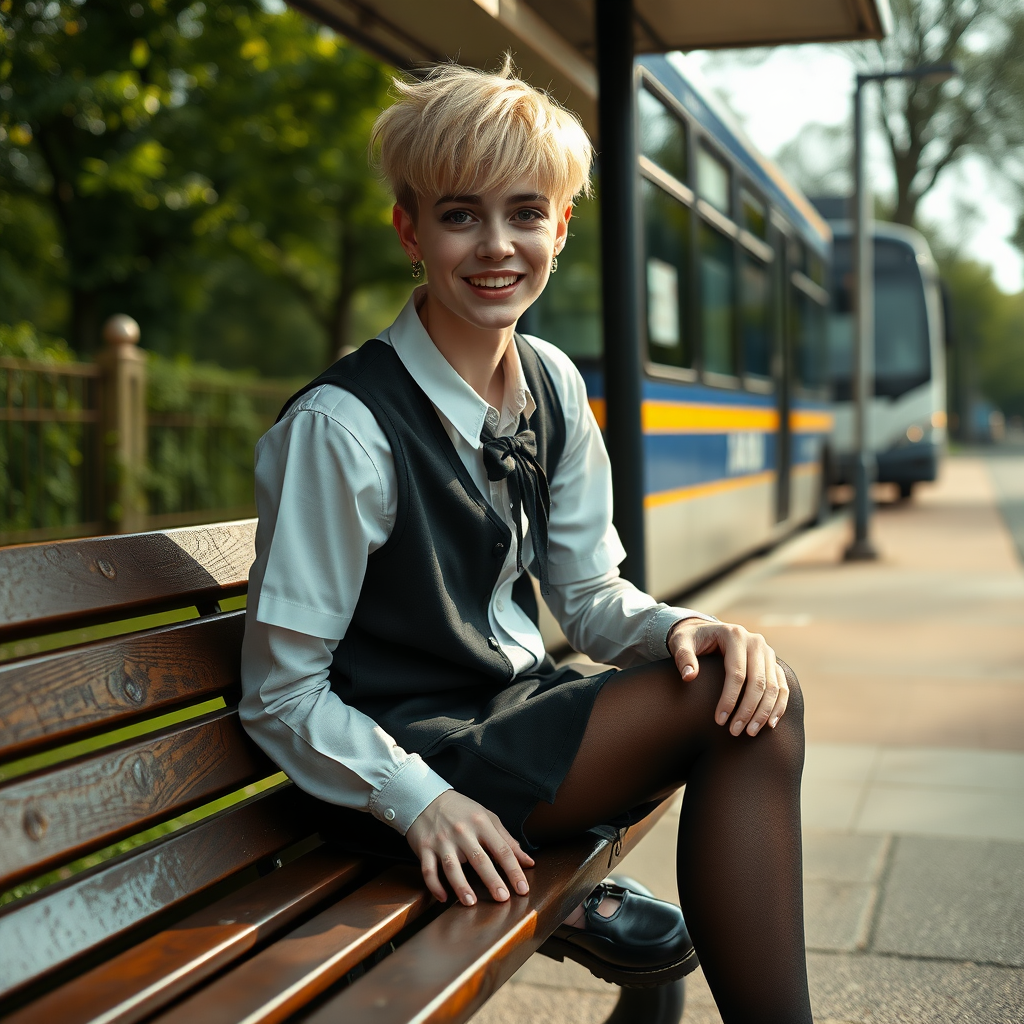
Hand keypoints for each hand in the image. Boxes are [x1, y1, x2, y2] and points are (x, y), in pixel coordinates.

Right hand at [405, 790, 534, 905]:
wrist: (426, 798)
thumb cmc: (462, 811)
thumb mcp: (487, 818)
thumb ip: (507, 841)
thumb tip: (529, 862)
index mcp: (481, 823)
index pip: (502, 849)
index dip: (513, 870)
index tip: (522, 889)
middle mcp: (462, 832)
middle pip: (479, 859)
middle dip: (492, 880)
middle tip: (503, 898)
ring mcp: (442, 841)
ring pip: (452, 866)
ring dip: (461, 886)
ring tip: (471, 903)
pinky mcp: (425, 848)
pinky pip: (428, 870)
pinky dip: (435, 885)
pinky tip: (443, 898)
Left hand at [667, 618, 789, 736]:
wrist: (705, 631)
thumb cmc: (690, 639)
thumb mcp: (681, 642)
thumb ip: (683, 657)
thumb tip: (689, 676)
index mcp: (734, 635)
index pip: (736, 673)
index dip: (729, 699)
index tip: (719, 721)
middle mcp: (756, 642)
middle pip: (758, 682)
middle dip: (748, 710)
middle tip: (735, 732)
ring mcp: (767, 652)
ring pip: (773, 687)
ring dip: (764, 712)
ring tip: (750, 733)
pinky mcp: (772, 663)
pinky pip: (782, 687)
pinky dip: (778, 706)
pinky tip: (770, 724)